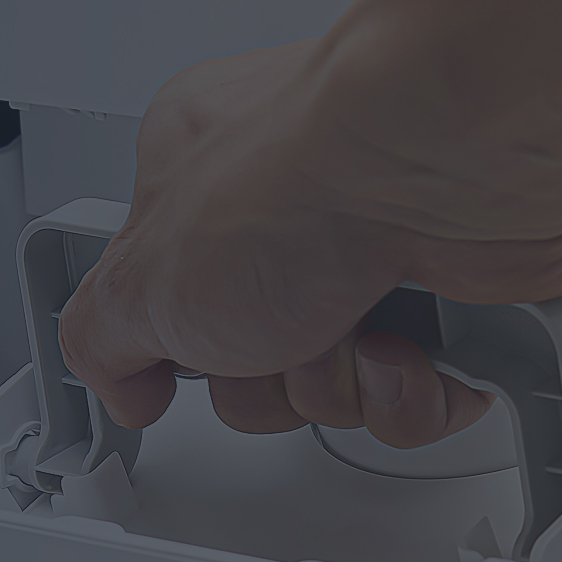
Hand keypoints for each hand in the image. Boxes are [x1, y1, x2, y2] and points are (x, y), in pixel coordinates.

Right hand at [55, 40, 561, 446]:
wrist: (454, 165)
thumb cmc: (313, 178)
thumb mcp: (144, 279)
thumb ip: (102, 336)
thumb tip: (116, 380)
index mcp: (201, 174)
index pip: (166, 294)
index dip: (174, 347)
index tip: (172, 373)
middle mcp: (293, 207)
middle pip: (253, 364)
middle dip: (267, 381)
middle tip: (274, 335)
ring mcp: (379, 250)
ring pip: (340, 390)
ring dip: (344, 388)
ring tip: (357, 330)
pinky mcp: (459, 296)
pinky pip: (424, 396)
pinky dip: (418, 393)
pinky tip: (415, 348)